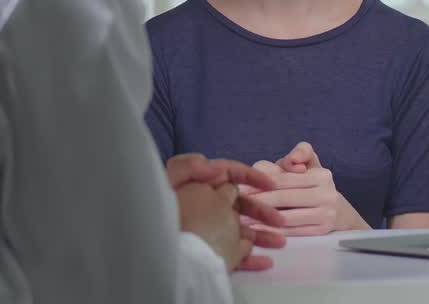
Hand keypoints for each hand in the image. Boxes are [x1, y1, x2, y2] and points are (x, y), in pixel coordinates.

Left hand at [168, 154, 286, 269]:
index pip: (228, 174)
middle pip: (239, 205)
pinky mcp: (208, 252)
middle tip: (279, 220)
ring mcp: (207, 231)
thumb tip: (215, 166)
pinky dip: (250, 258)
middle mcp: (205, 207)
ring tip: (280, 242)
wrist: (148, 248)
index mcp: (198, 186)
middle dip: (261, 210)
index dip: (250, 176)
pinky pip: (232, 255)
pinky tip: (265, 261)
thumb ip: (189, 165)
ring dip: (262, 235)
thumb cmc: (158, 211)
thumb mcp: (168, 180)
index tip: (269, 184)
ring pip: (240, 231)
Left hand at [246, 142, 368, 236]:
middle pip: (283, 198)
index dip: (260, 184)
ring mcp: (326, 214)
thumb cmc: (313, 184)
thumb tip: (293, 159)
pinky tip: (258, 232)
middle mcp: (326, 194)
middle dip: (257, 202)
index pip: (283, 178)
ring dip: (261, 220)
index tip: (240, 188)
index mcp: (321, 174)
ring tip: (241, 221)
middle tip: (235, 205)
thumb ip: (300, 153)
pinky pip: (293, 232)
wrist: (339, 212)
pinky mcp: (322, 231)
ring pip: (286, 217)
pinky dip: (273, 233)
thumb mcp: (310, 164)